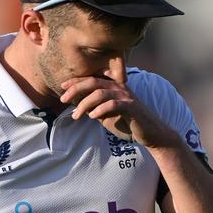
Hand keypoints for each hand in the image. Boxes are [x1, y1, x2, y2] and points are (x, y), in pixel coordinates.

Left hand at [59, 65, 176, 148]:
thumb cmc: (127, 123)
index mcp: (113, 87)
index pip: (91, 79)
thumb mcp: (106, 115)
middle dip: (75, 89)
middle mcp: (119, 87)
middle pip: (93, 82)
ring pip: (100, 93)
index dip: (75, 82)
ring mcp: (126, 96)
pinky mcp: (131, 107)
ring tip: (76, 116)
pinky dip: (100, 110)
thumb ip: (94, 107)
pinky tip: (92, 116)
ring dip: (85, 104)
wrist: (150, 134)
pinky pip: (113, 104)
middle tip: (63, 99)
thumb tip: (76, 105)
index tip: (62, 87)